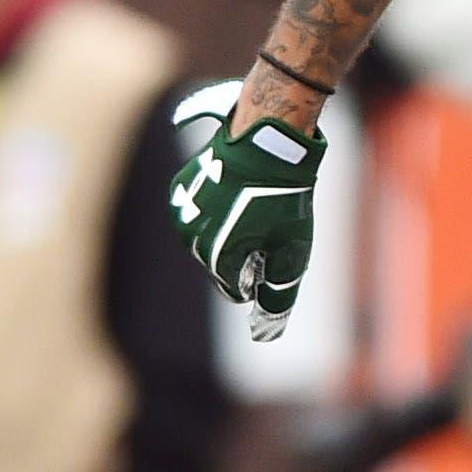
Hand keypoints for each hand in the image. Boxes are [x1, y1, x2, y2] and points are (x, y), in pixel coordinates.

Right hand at [164, 80, 323, 340]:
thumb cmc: (283, 198)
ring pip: (207, 235)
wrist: (266, 141)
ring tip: (254, 204)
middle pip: (220, 262)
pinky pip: (199, 208)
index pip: (236, 289)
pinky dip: (217, 205)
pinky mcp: (181, 187)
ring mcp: (182, 211)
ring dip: (229, 228)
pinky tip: (238, 188)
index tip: (275, 251)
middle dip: (245, 251)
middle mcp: (191, 240)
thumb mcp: (291, 250)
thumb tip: (267, 330)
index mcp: (217, 259)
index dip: (261, 274)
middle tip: (269, 223)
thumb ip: (278, 293)